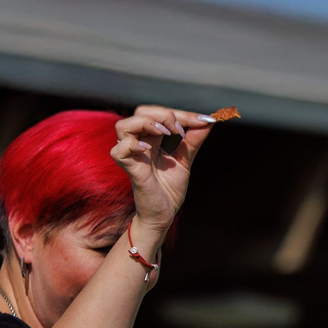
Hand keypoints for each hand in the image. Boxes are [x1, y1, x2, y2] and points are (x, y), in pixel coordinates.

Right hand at [111, 106, 215, 234]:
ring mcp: (132, 156)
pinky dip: (132, 145)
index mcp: (151, 139)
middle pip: (140, 112)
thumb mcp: (185, 160)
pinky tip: (148, 150)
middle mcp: (139, 144)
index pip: (159, 114)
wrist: (164, 215)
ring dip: (146, 123)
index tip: (202, 121)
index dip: (181, 114)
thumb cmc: (170, 190)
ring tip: (164, 133)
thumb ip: (193, 141)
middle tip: (180, 131)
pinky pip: (119, 150)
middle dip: (163, 115)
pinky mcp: (129, 169)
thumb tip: (208, 121)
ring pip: (123, 126)